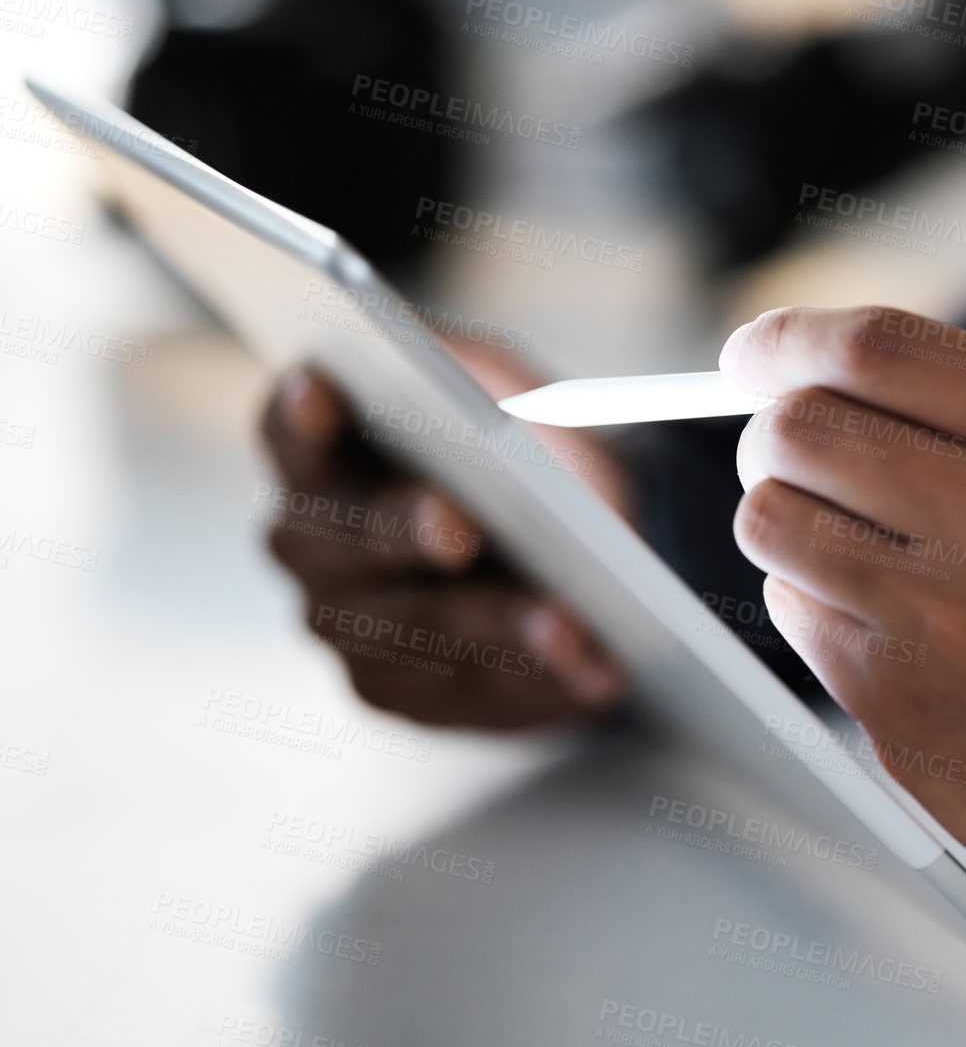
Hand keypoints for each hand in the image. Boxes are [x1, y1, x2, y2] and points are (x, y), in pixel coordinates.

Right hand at [259, 340, 630, 727]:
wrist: (581, 545)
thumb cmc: (521, 453)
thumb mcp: (500, 389)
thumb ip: (457, 367)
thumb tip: (426, 351)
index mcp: (322, 458)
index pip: (290, 431)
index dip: (299, 416)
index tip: (318, 388)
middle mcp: (313, 550)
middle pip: (343, 541)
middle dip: (402, 530)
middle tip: (457, 527)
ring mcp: (352, 631)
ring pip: (419, 631)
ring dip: (496, 625)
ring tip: (564, 621)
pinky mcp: (410, 695)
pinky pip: (479, 693)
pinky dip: (543, 679)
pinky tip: (595, 668)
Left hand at [723, 306, 965, 897]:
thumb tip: (796, 359)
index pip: (878, 349)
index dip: (790, 339)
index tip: (752, 352)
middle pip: (802, 427)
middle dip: (773, 427)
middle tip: (788, 445)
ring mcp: (949, 618)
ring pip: (769, 515)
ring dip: (783, 511)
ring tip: (840, 529)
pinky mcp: (897, 696)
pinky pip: (791, 602)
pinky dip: (812, 593)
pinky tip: (879, 611)